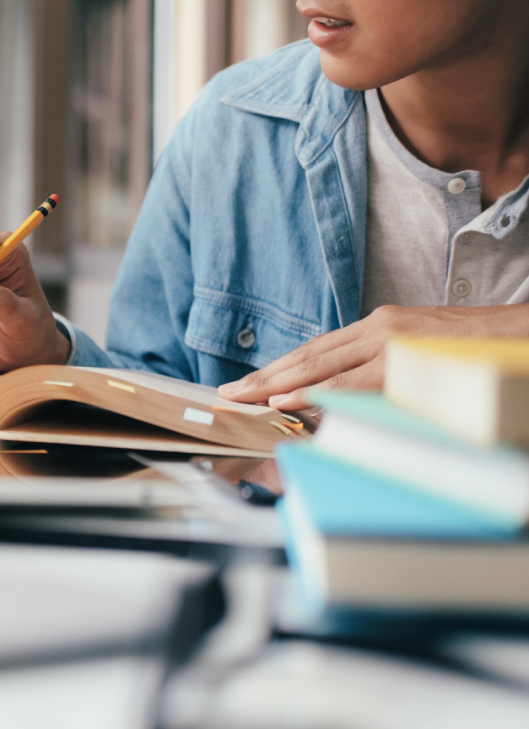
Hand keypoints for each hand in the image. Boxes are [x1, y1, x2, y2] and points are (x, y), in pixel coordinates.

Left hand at [217, 304, 528, 410]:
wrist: (521, 334)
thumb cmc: (473, 350)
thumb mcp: (417, 355)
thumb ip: (381, 371)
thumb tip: (347, 397)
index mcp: (379, 326)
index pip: (317, 349)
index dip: (279, 368)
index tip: (248, 384)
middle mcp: (378, 328)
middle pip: (308, 355)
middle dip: (264, 377)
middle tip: (228, 394)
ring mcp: (389, 341)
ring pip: (320, 365)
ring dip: (275, 385)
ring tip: (242, 399)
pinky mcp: (403, 359)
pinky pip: (349, 381)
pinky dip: (313, 392)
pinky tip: (284, 402)